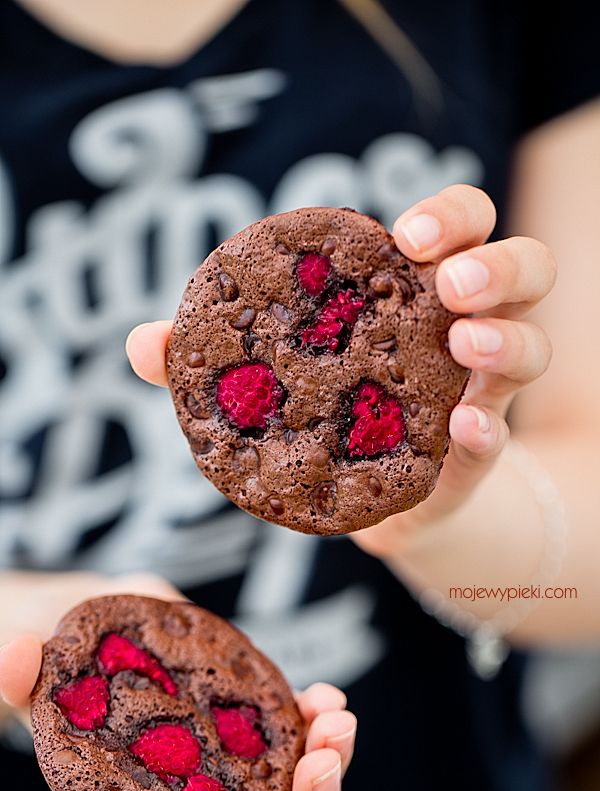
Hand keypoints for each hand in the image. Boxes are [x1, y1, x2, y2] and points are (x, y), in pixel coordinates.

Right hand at [0, 585, 356, 790]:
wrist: (89, 638)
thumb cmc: (60, 670)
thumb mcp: (42, 675)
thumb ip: (23, 678)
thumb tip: (11, 655)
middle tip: (326, 756)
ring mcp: (226, 769)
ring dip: (328, 766)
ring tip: (337, 718)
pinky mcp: (245, 729)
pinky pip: (295, 745)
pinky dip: (315, 724)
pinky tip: (323, 695)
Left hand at [125, 185, 554, 559]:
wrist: (366, 502)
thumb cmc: (321, 414)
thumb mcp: (272, 375)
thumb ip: (209, 356)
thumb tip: (140, 342)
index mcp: (414, 294)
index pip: (456, 228)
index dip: (445, 217)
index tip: (402, 234)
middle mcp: (463, 331)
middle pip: (523, 269)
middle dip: (495, 264)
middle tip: (449, 285)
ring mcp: (480, 393)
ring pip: (533, 345)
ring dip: (507, 338)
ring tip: (465, 345)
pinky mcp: (475, 456)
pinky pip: (500, 436)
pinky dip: (488, 430)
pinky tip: (463, 428)